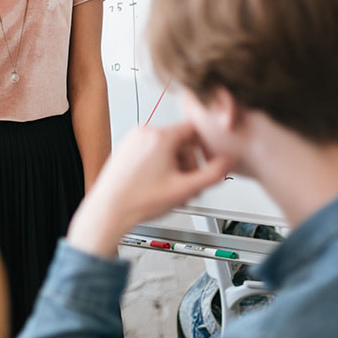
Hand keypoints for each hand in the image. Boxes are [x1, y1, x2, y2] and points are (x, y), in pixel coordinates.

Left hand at [67, 122, 232, 257]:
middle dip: (190, 163)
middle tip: (190, 185)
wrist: (109, 209)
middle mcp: (145, 132)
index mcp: (160, 136)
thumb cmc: (139, 200)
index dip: (207, 146)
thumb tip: (228, 161)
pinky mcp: (126, 147)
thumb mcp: (185, 189)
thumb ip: (213, 174)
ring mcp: (133, 139)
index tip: (211, 159)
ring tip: (173, 189)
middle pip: (181, 140)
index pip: (194, 129)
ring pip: (166, 146)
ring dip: (176, 165)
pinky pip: (151, 149)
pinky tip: (159, 184)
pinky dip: (160, 164)